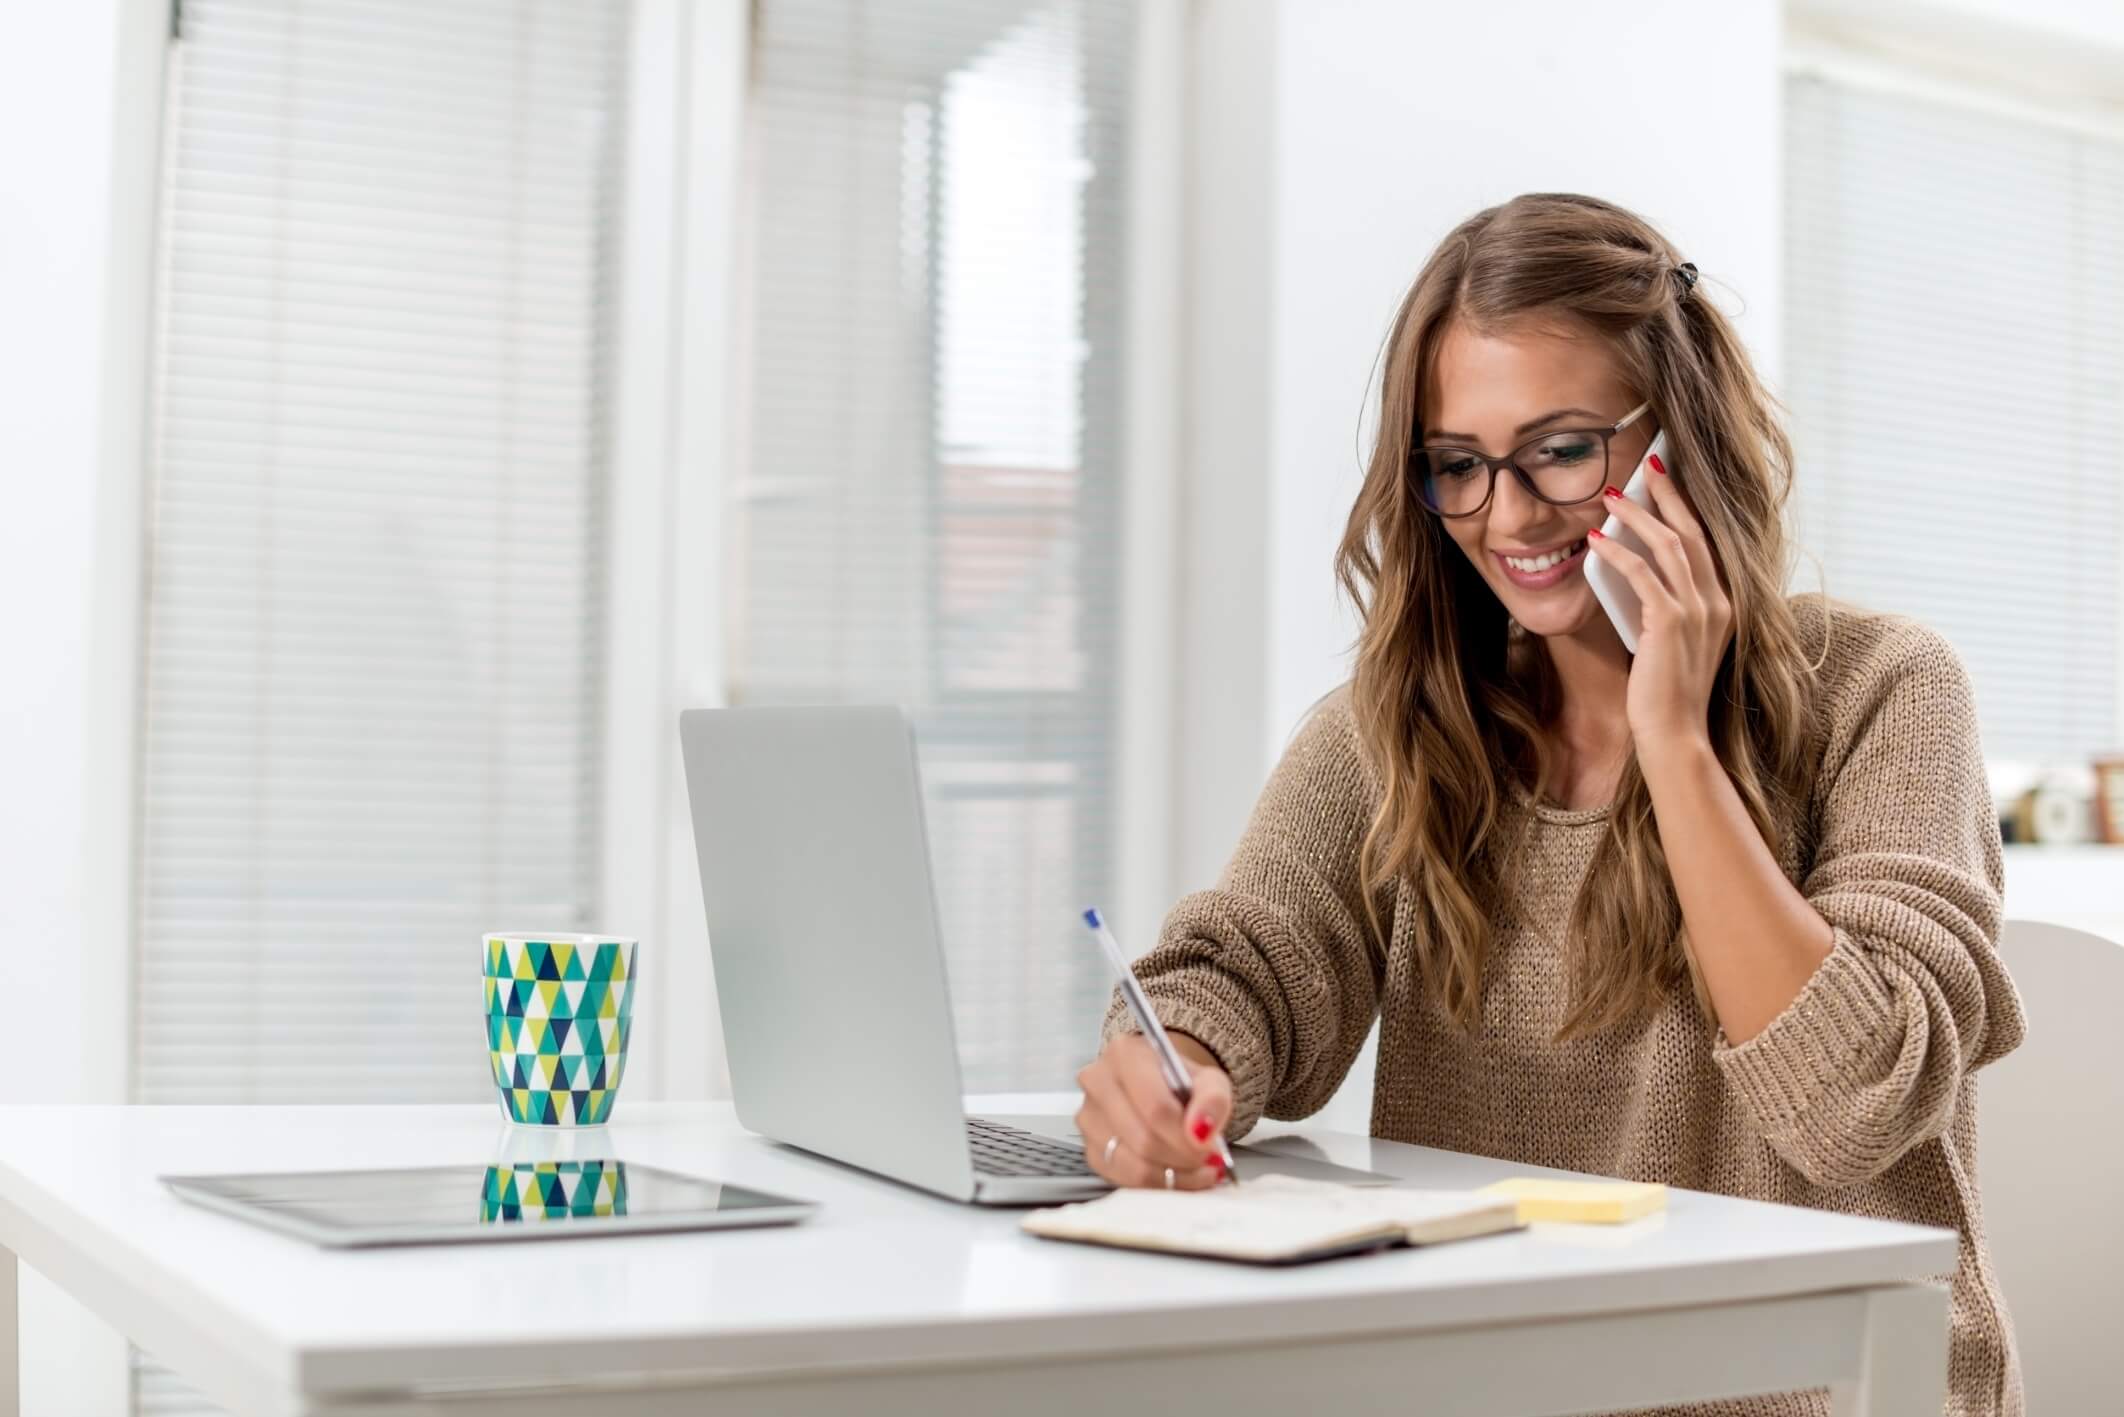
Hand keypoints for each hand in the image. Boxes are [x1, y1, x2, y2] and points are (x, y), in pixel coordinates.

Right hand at [1075, 1031, 1232, 1189]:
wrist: (1161, 1089)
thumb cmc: (1180, 1082)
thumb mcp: (1209, 1080)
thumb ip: (1213, 1099)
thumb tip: (1201, 1131)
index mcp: (1124, 1054)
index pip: (1156, 1107)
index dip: (1185, 1136)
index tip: (1209, 1147)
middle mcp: (1097, 1082)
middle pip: (1143, 1139)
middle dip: (1182, 1158)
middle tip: (1205, 1160)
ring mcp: (1088, 1118)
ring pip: (1132, 1165)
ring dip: (1171, 1176)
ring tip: (1194, 1169)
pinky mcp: (1089, 1149)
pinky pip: (1123, 1179)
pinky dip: (1155, 1184)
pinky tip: (1174, 1175)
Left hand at [1586, 452, 1732, 756]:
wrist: (1675, 734)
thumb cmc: (1667, 692)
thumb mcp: (1674, 641)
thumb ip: (1666, 606)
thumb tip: (1633, 568)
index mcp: (1725, 605)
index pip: (1707, 543)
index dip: (1687, 508)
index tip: (1667, 480)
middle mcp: (1718, 602)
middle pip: (1693, 532)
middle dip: (1668, 494)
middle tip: (1648, 464)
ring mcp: (1697, 612)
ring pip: (1668, 546)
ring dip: (1637, 516)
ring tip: (1610, 496)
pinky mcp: (1669, 624)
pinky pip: (1642, 575)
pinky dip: (1616, 554)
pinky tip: (1594, 542)